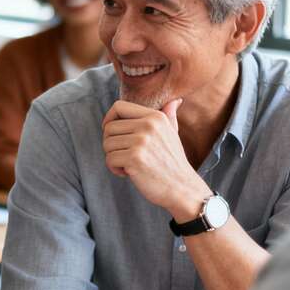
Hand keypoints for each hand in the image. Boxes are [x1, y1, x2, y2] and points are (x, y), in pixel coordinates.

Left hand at [102, 99, 210, 218]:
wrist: (182, 188)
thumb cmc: (174, 163)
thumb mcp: (173, 134)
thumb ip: (169, 116)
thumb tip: (175, 101)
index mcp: (155, 116)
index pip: (118, 106)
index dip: (109, 119)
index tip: (110, 133)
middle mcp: (148, 125)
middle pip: (109, 128)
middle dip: (111, 144)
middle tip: (125, 155)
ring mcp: (141, 142)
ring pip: (107, 144)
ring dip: (114, 158)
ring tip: (129, 165)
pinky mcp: (134, 159)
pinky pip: (109, 159)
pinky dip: (114, 169)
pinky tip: (128, 173)